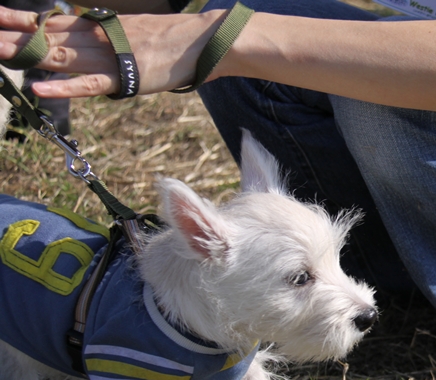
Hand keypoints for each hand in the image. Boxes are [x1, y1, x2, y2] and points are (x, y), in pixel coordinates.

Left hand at [0, 6, 226, 97]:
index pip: (52, 22)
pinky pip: (89, 84)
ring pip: (61, 57)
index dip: (21, 20)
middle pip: (48, 38)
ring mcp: (110, 59)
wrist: (201, 41)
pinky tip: (39, 88)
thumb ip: (109, 36)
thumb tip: (92, 40)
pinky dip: (64, 87)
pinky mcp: (126, 79)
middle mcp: (98, 39)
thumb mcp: (133, 31)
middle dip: (14, 37)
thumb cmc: (172, 38)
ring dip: (27, 56)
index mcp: (99, 26)